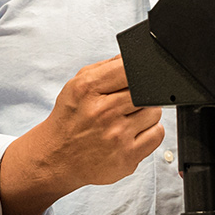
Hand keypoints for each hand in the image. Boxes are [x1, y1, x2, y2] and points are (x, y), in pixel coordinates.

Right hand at [22, 54, 163, 184]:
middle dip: (140, 95)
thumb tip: (133, 57)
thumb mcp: (77, 85)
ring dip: (145, 114)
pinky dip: (150, 132)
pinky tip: (133, 133)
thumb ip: (106, 67)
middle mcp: (103, 112)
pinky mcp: (127, 157)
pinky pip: (157, 134)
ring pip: (155, 112)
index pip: (129, 69)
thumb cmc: (70, 119)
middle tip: (127, 103)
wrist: (56, 157)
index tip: (135, 78)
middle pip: (147, 91)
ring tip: (127, 119)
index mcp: (88, 89)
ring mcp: (116, 136)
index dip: (137, 72)